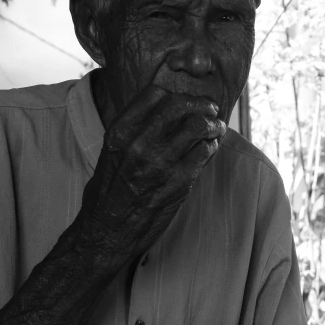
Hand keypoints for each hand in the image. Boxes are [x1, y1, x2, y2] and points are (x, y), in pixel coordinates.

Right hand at [78, 84, 225, 260]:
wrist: (107, 231)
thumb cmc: (108, 192)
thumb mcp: (111, 152)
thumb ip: (133, 130)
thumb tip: (163, 111)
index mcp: (119, 132)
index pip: (154, 94)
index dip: (174, 94)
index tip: (184, 100)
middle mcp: (138, 143)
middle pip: (179, 105)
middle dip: (200, 103)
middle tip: (211, 108)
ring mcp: (159, 163)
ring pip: (198, 126)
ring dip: (213, 124)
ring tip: (217, 127)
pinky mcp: (178, 182)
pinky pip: (205, 152)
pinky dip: (212, 146)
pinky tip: (210, 148)